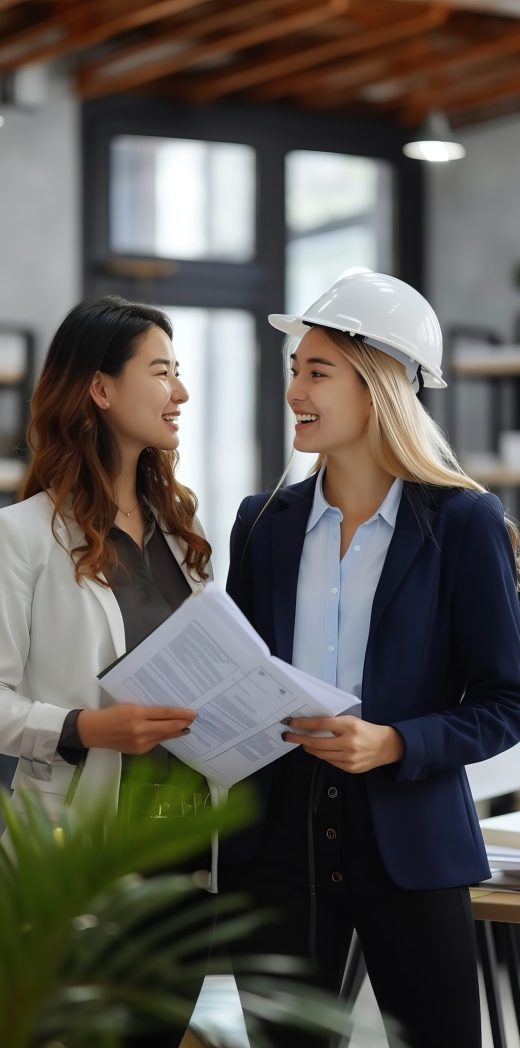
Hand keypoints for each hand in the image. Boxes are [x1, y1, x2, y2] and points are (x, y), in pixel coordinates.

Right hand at [77, 704, 195, 753]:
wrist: (95, 731)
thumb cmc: (112, 714)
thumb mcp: (129, 706)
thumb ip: (147, 709)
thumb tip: (167, 712)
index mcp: (137, 714)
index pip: (164, 713)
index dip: (180, 713)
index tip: (192, 712)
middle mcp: (140, 729)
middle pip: (168, 726)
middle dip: (183, 723)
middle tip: (194, 719)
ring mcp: (140, 742)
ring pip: (164, 736)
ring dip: (177, 731)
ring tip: (187, 727)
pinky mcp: (139, 751)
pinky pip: (156, 742)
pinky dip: (165, 737)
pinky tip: (172, 733)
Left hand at [282, 715, 403, 772]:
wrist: (386, 746)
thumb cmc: (366, 730)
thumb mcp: (351, 721)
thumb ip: (334, 723)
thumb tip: (311, 725)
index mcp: (349, 726)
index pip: (321, 724)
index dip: (304, 724)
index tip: (292, 723)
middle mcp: (349, 742)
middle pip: (317, 742)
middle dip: (300, 739)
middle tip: (289, 736)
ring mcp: (349, 758)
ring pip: (321, 754)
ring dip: (309, 748)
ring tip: (302, 743)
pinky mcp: (350, 768)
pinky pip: (330, 762)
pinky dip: (321, 755)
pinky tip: (317, 750)